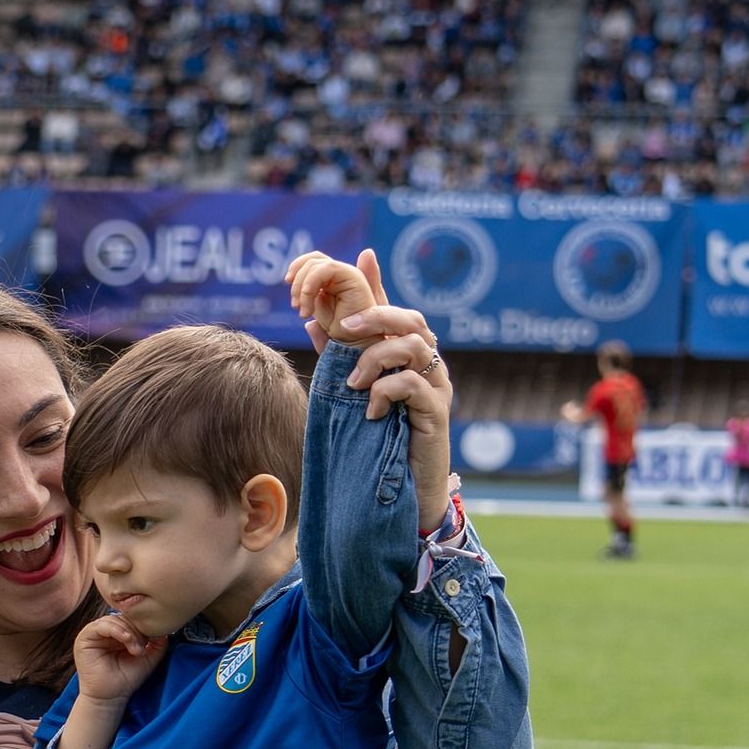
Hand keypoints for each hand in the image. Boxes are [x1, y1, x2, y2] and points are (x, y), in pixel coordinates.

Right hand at [73, 612, 166, 705]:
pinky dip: (117, 630)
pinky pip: (100, 626)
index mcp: (118, 632)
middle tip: (143, 648)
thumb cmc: (127, 679)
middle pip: (123, 617)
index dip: (143, 625)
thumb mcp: (149, 657)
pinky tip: (127, 640)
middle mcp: (105, 631)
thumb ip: (158, 642)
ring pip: (114, 620)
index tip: (154, 638)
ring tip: (136, 650)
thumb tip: (164, 627)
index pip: (132, 618)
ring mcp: (93, 633)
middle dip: (137, 630)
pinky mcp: (84, 638)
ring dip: (129, 632)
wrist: (111, 698)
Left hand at [302, 250, 455, 522]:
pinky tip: (370, 411)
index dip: (382, 284)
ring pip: (414, 348)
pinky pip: (414, 386)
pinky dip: (386, 393)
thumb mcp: (354, 391)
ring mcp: (436, 387)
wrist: (404, 489)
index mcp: (409, 356)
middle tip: (345, 328)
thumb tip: (311, 320)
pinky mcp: (437, 412)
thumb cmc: (377, 439)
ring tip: (353, 385)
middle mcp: (429, 365)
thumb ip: (339, 356)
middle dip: (377, 317)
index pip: (399, 311)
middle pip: (412, 321)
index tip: (361, 259)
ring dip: (375, 361)